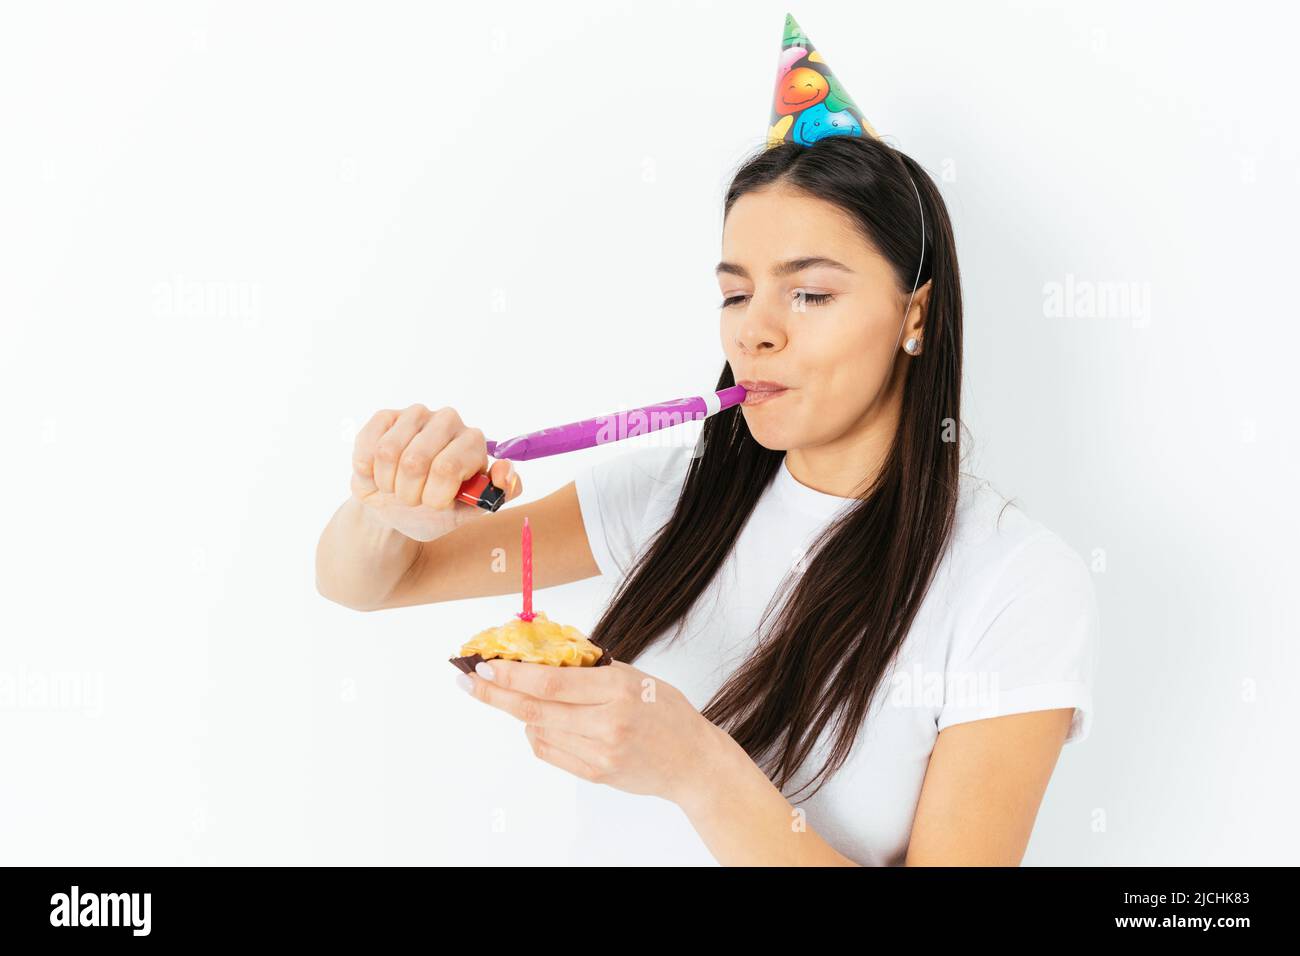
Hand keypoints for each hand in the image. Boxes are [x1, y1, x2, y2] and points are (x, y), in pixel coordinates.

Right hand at [351, 404, 521, 541]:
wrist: (395, 511)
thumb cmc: (434, 511)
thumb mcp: (469, 512)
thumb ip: (498, 495)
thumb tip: (505, 471)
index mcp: (474, 442)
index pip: (447, 468)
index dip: (434, 496)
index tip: (435, 505)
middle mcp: (449, 421)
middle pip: (414, 462)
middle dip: (408, 493)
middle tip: (413, 499)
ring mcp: (416, 414)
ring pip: (387, 453)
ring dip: (387, 483)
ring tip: (396, 487)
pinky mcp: (386, 416)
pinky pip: (369, 445)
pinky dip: (368, 470)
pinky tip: (378, 474)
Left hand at [460, 658, 727, 806]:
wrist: (693, 762)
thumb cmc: (667, 711)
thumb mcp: (635, 677)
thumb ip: (592, 667)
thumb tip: (544, 648)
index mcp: (618, 690)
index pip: (551, 682)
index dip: (512, 673)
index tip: (485, 664)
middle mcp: (607, 723)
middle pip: (535, 709)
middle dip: (496, 693)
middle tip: (468, 681)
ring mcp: (600, 752)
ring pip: (538, 731)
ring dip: (515, 712)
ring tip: (501, 694)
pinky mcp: (595, 774)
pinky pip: (550, 752)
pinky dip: (535, 734)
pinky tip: (535, 722)